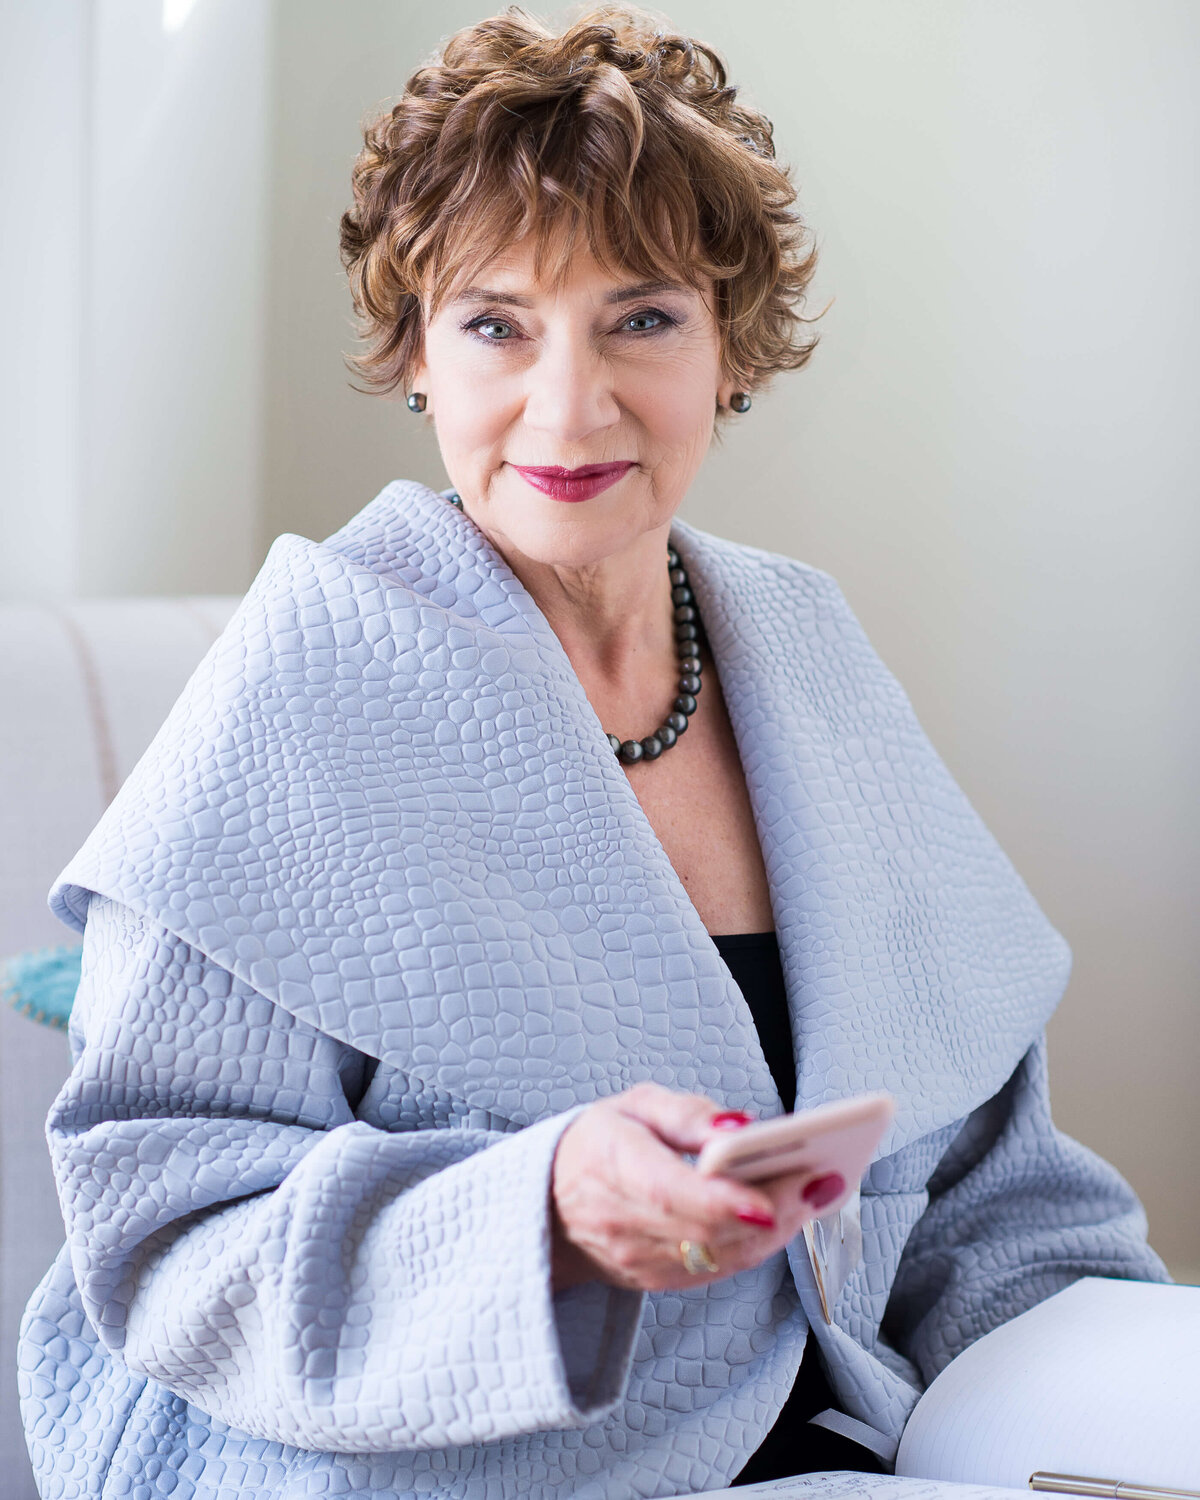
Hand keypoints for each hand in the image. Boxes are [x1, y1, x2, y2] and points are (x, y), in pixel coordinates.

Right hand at [549, 1082, 838, 1293]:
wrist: (549, 1206)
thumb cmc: (597, 1144)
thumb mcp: (632, 1105)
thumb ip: (686, 1114)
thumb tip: (738, 1127)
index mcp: (613, 1166)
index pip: (670, 1193)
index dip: (721, 1200)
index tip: (767, 1195)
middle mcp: (624, 1223)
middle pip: (709, 1229)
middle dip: (773, 1207)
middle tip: (822, 1176)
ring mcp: (640, 1260)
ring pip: (721, 1255)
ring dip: (777, 1229)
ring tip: (819, 1191)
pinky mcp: (658, 1280)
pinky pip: (718, 1269)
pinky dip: (759, 1245)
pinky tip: (790, 1216)